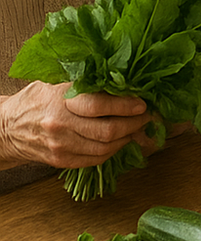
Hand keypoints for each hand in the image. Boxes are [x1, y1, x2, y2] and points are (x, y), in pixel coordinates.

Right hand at [0, 81, 149, 170]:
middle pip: (107, 130)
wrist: (6, 128)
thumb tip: (123, 79)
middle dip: (134, 124)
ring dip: (127, 139)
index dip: (127, 105)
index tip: (143, 103)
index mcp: (61, 101)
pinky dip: (113, 151)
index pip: (100, 105)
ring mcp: (60, 146)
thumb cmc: (36, 100)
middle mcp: (60, 125)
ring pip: (105, 148)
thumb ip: (86, 83)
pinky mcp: (61, 161)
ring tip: (138, 128)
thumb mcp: (58, 83)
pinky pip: (95, 159)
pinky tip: (121, 141)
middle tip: (148, 117)